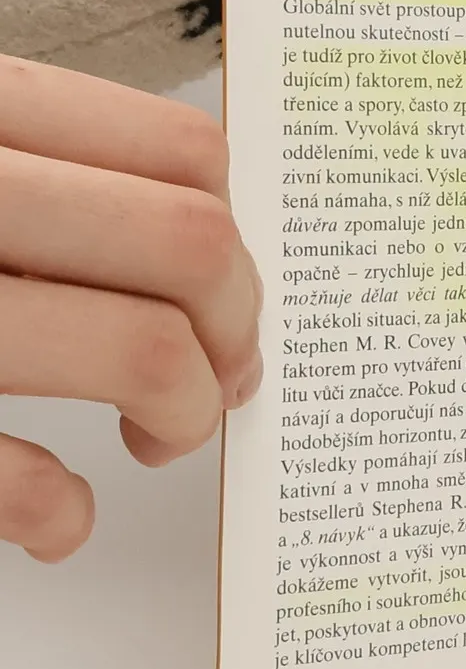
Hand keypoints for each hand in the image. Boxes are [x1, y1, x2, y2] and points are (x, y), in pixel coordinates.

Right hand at [0, 57, 262, 561]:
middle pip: (193, 246)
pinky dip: (57, 511)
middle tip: (214, 379)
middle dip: (234, 332)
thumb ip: (55, 177)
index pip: (185, 155)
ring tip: (155, 436)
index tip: (228, 298)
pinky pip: (17, 477)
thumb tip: (206, 253)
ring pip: (145, 351)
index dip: (240, 241)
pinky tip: (57, 513)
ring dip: (184, 412)